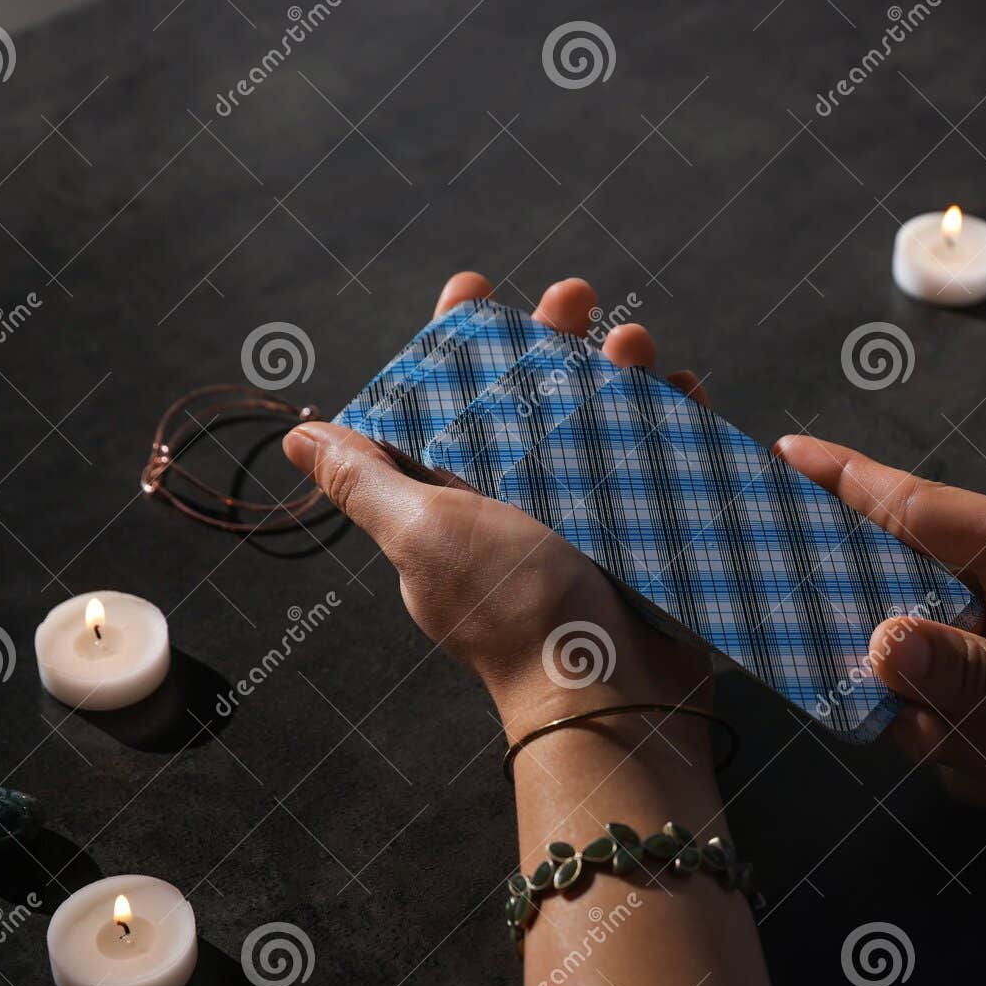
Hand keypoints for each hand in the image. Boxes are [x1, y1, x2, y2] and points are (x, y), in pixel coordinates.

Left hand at [282, 272, 711, 737]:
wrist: (608, 697)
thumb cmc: (511, 614)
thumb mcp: (425, 535)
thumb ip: (367, 482)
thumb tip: (300, 438)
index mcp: (456, 500)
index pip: (447, 403)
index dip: (457, 342)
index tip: (475, 288)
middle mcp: (518, 504)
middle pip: (532, 399)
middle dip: (551, 339)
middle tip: (577, 295)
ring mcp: (585, 518)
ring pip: (601, 422)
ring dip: (618, 372)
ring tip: (637, 342)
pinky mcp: (642, 534)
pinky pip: (656, 463)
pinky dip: (673, 423)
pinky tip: (686, 392)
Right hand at [772, 435, 985, 844]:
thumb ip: (977, 677)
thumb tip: (877, 645)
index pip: (918, 506)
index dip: (842, 481)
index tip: (776, 456)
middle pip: (902, 606)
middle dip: (901, 676)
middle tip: (920, 726)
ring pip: (924, 671)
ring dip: (945, 732)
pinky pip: (958, 711)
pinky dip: (973, 754)